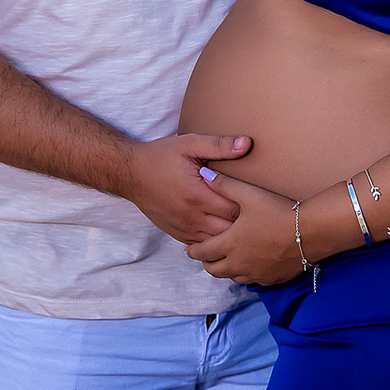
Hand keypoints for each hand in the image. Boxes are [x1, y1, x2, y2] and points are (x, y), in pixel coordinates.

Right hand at [119, 133, 251, 243]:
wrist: (130, 174)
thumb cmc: (160, 157)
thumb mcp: (189, 144)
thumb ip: (219, 145)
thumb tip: (247, 143)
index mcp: (197, 195)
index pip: (236, 209)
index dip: (251, 206)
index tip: (259, 198)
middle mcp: (191, 217)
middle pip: (229, 230)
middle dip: (244, 224)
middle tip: (256, 214)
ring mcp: (184, 229)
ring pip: (217, 243)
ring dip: (230, 235)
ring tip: (244, 226)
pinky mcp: (178, 234)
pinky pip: (202, 246)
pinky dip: (215, 241)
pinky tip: (223, 232)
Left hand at [185, 173, 307, 285]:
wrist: (310, 231)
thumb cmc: (277, 211)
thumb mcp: (248, 194)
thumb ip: (224, 185)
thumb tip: (204, 174)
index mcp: (229, 244)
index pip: (203, 252)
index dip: (193, 251)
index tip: (188, 250)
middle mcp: (239, 263)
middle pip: (214, 270)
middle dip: (207, 263)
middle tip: (206, 256)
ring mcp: (256, 274)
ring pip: (232, 277)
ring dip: (226, 269)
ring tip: (226, 260)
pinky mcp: (272, 279)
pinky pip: (253, 281)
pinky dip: (246, 274)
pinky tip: (250, 265)